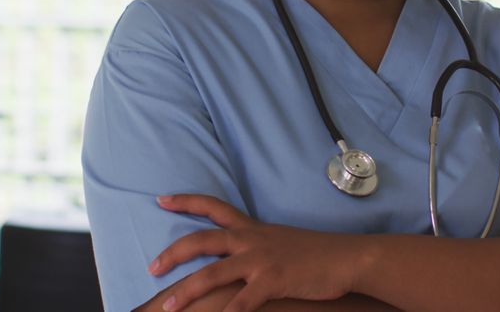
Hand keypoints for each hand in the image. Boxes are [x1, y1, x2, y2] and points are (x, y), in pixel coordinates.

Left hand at [147, 194, 358, 311]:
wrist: (346, 257)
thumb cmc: (316, 253)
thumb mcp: (280, 242)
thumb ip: (256, 246)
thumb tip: (237, 258)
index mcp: (252, 228)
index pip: (213, 206)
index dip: (185, 201)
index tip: (161, 199)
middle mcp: (251, 240)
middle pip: (202, 240)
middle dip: (173, 253)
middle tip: (152, 267)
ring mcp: (261, 261)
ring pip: (213, 273)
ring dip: (187, 291)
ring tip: (168, 306)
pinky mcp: (273, 281)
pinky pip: (242, 302)